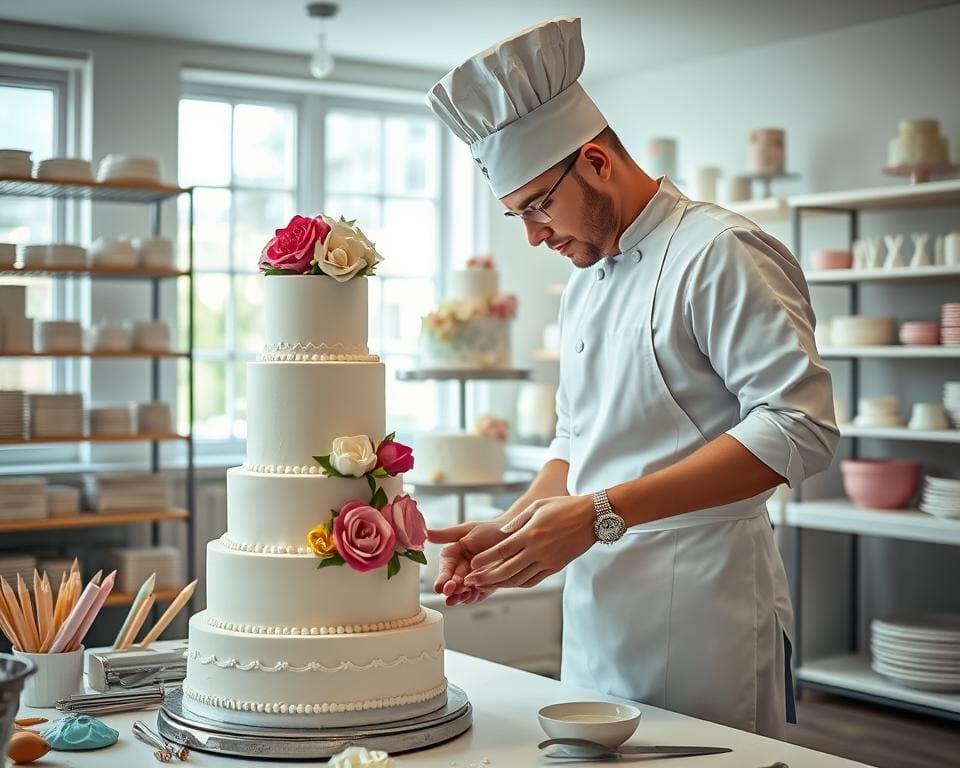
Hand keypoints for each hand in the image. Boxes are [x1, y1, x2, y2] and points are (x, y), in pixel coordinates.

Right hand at [427, 521, 508, 605]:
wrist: (512, 535)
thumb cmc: (490, 530)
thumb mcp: (467, 530)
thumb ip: (446, 535)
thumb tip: (426, 533)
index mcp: (453, 558)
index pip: (445, 571)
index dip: (442, 579)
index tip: (441, 585)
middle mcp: (461, 571)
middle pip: (452, 585)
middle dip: (451, 590)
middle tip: (452, 591)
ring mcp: (474, 579)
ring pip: (463, 593)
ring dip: (460, 596)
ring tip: (462, 595)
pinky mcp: (486, 586)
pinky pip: (478, 595)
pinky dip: (474, 597)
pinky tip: (472, 597)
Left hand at [464, 495, 594, 589]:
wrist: (592, 517)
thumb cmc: (565, 507)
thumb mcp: (538, 506)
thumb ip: (518, 521)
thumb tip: (503, 534)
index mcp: (531, 533)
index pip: (502, 550)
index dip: (485, 559)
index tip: (472, 565)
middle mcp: (538, 550)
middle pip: (507, 570)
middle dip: (487, 577)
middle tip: (472, 581)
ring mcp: (548, 561)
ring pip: (520, 579)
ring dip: (501, 584)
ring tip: (486, 585)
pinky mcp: (556, 567)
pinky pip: (534, 580)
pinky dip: (520, 583)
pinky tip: (510, 583)